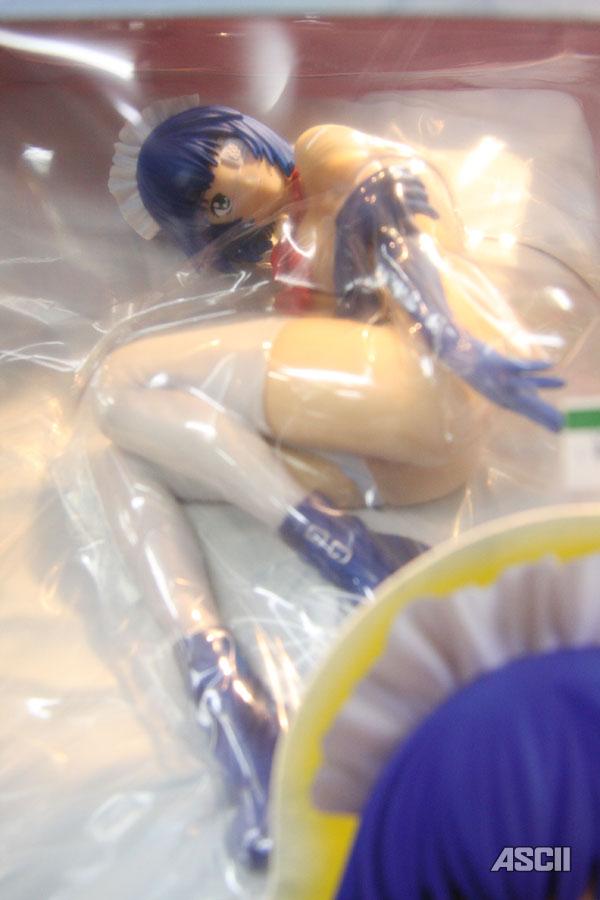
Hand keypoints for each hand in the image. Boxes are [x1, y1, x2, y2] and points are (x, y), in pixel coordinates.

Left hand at [444, 336, 564, 431]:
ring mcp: (499, 379)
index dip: (542, 419)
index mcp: (500, 398)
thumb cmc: (473, 368)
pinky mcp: (498, 365)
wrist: (451, 354)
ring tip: (564, 383)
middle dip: (545, 414)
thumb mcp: (493, 384)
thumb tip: (533, 394)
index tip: (558, 428)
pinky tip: (551, 365)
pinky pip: (520, 366)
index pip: (525, 412)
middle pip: (527, 405)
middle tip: (562, 423)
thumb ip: (513, 389)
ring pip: (526, 386)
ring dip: (545, 385)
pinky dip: (536, 366)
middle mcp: (500, 392)